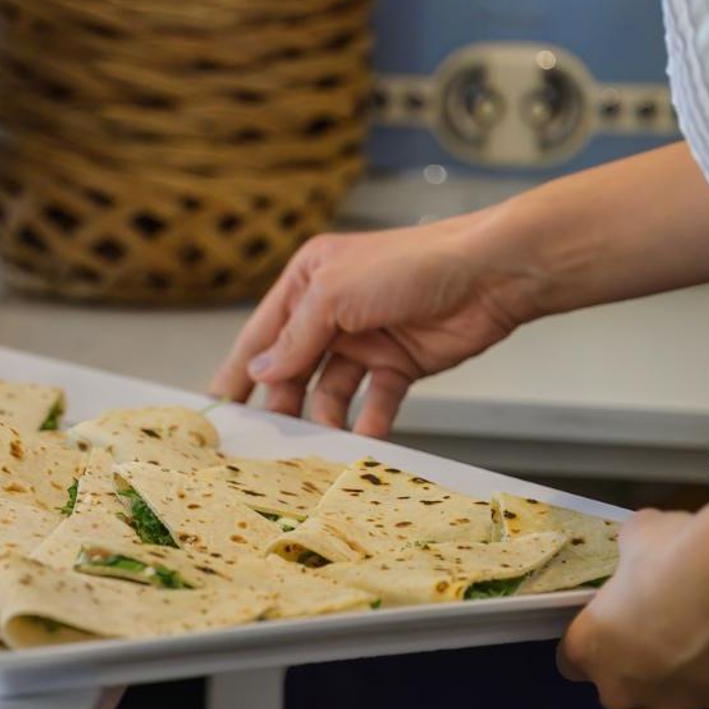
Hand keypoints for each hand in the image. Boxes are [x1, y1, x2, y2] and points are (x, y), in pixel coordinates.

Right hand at [209, 217, 540, 433]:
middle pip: (295, 368)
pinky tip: (364, 437)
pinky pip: (374, 399)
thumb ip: (296, 337)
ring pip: (331, 390)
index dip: (240, 370)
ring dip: (324, 416)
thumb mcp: (335, 295)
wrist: (489, 274)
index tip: (219, 408)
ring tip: (320, 443)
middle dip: (281, 402)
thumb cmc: (409, 265)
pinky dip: (368, 419)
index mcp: (308, 281)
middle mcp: (332, 311)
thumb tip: (260, 372)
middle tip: (266, 440)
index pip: (263, 334)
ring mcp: (367, 340)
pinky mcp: (401, 363)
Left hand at [556, 501, 708, 708]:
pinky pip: (700, 689)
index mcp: (589, 649)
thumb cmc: (672, 554)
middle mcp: (623, 687)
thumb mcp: (635, 539)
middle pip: (613, 687)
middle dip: (625, 664)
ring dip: (665, 672)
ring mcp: (673, 700)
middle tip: (646, 628)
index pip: (569, 661)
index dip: (588, 641)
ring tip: (689, 634)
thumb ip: (626, 557)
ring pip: (657, 695)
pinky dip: (705, 671)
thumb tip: (638, 550)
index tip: (604, 622)